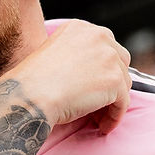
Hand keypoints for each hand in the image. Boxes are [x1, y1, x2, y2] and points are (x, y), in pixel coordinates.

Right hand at [2, 20, 131, 132]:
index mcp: (80, 28)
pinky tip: (103, 126)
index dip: (102, 69)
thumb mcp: (53, 54)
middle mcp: (98, 36)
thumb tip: (90, 76)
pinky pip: (123, 103)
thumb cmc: (33, 82)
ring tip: (98, 118)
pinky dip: (115, 117)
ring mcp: (109, 57)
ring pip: (123, 83)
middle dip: (112, 82)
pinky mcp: (115, 79)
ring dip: (113, 101)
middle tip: (99, 102)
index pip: (104, 47)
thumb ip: (76, 57)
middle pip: (120, 61)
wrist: (31, 95)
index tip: (94, 86)